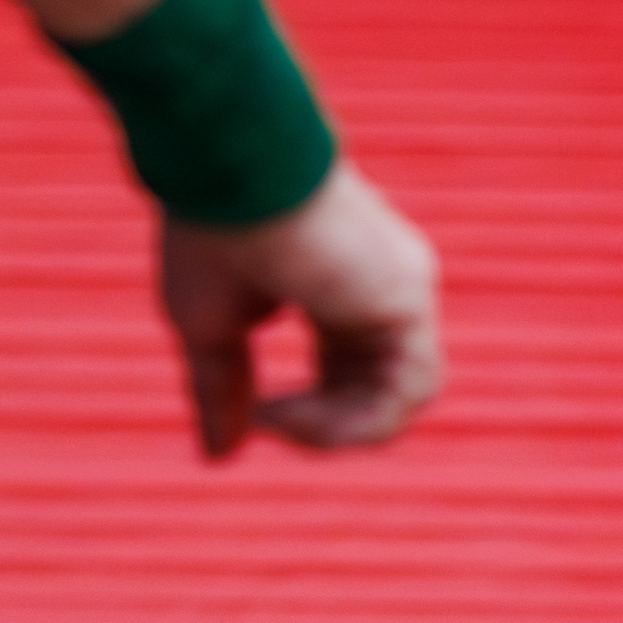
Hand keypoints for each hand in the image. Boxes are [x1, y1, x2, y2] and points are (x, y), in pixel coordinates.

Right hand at [155, 159, 442, 458]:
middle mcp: (382, 293)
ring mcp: (403, 291)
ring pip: (402, 398)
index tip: (250, 413)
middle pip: (377, 394)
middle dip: (319, 427)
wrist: (225, 167)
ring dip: (336, 429)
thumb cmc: (210, 230)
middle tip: (262, 419)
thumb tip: (218, 455)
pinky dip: (358, 417)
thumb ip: (224, 391)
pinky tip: (296, 406)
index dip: (304, 414)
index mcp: (339, 294)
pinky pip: (415, 387)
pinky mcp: (411, 293)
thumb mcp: (208, 328)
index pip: (347, 377)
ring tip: (276, 415)